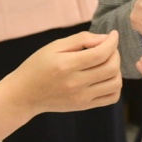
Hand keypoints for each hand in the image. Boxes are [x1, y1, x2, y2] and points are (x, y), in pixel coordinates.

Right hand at [7, 30, 121, 114]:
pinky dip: (114, 86)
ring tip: (107, 62)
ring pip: (115, 84)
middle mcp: (75, 84)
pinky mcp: (84, 106)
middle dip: (115, 54)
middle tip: (108, 48)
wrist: (24, 95)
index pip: (101, 53)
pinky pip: (111, 98)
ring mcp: (81, 98)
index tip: (113, 34)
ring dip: (117, 70)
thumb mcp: (54, 46)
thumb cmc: (38, 66)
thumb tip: (105, 38)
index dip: (112, 41)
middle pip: (111, 68)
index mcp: (66, 65)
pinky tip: (105, 77)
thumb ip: (81, 39)